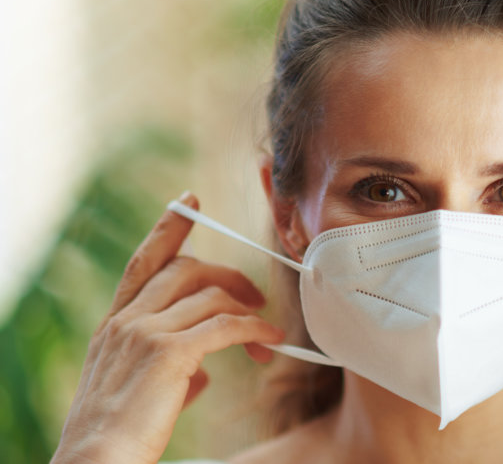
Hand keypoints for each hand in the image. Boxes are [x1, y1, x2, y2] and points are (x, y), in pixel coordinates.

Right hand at [51, 192, 284, 463]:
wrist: (96, 463)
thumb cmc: (118, 434)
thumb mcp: (135, 389)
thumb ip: (168, 369)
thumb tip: (201, 374)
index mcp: (114, 324)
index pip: (143, 262)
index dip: (168, 228)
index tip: (190, 202)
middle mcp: (126, 320)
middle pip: (186, 269)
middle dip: (228, 275)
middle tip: (256, 296)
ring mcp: (145, 333)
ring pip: (211, 295)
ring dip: (248, 310)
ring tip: (269, 335)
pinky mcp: (169, 354)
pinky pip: (225, 326)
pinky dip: (254, 330)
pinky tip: (269, 342)